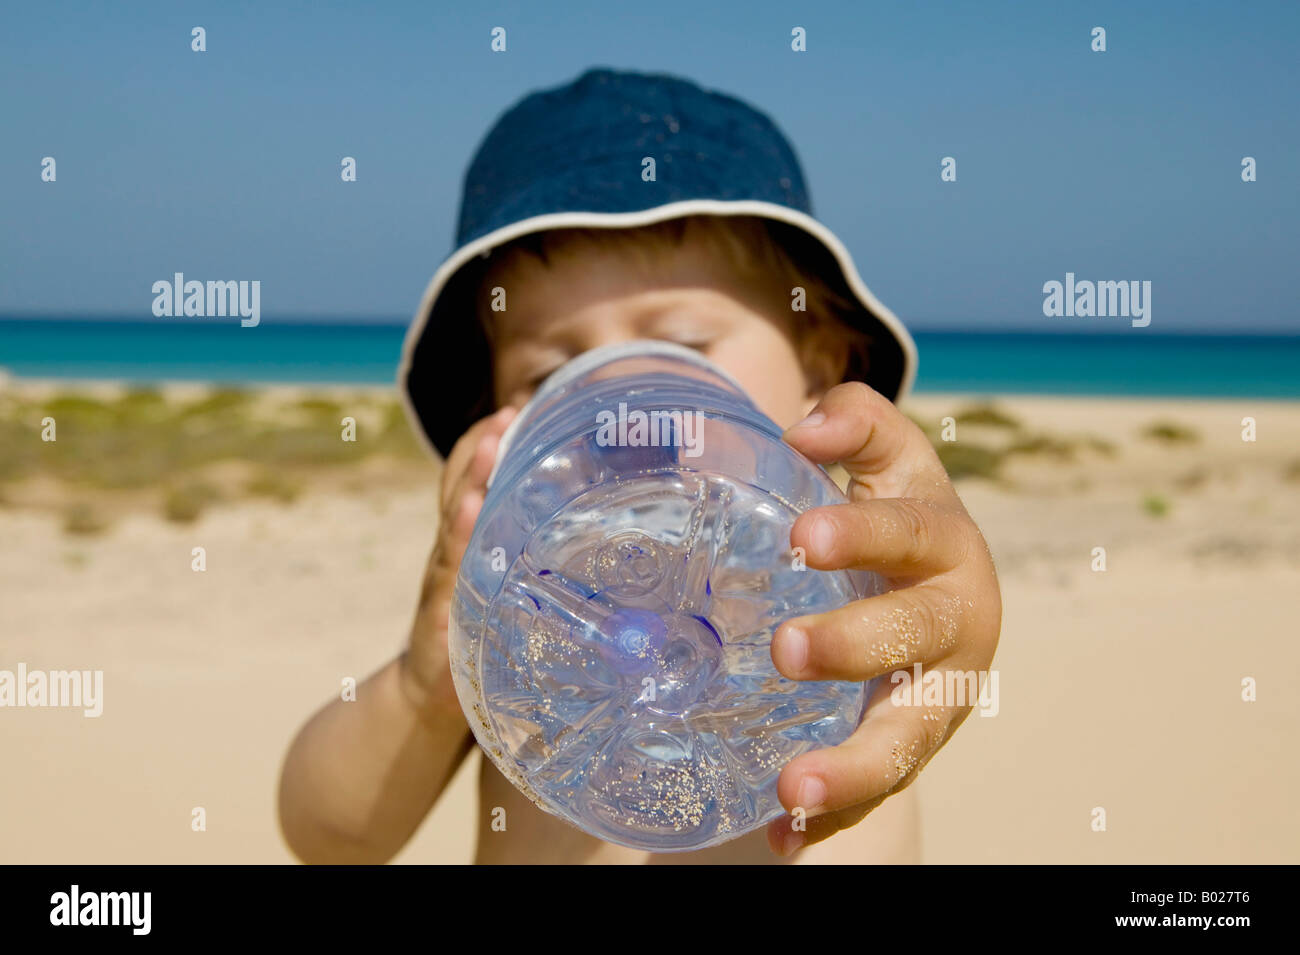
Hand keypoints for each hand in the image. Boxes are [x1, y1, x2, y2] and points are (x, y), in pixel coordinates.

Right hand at [399, 406, 516, 723]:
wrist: (430, 701)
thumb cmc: (482, 639)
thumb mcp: (510, 596)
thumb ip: (540, 567)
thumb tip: (612, 548)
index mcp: (472, 541)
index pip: (476, 479)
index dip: (491, 444)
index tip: (518, 410)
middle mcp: (454, 550)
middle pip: (460, 484)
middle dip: (481, 447)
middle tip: (506, 414)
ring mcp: (445, 577)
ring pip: (455, 516)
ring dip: (470, 477)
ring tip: (488, 444)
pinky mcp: (442, 610)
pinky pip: (451, 567)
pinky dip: (458, 536)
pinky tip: (469, 512)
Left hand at [767, 382, 1001, 854]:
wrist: (942, 584)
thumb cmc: (903, 515)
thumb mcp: (890, 460)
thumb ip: (854, 425)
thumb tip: (802, 428)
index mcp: (946, 546)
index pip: (910, 534)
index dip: (862, 533)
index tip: (802, 537)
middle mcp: (953, 624)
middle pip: (912, 639)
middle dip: (853, 646)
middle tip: (784, 650)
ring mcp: (938, 694)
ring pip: (905, 737)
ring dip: (850, 767)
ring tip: (790, 789)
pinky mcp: (912, 742)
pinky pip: (879, 788)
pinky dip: (834, 816)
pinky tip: (783, 840)